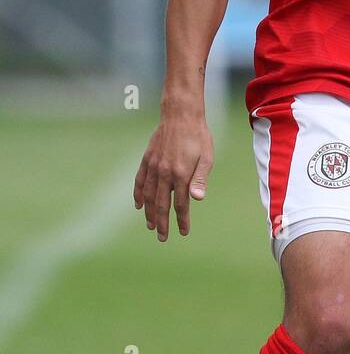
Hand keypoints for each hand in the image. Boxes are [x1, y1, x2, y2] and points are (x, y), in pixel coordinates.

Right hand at [133, 110, 213, 240]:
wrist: (181, 115)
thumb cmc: (199, 137)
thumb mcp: (207, 158)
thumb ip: (200, 179)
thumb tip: (197, 200)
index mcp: (181, 174)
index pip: (180, 204)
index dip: (181, 220)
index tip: (183, 232)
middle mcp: (164, 172)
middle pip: (162, 204)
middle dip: (162, 223)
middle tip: (162, 238)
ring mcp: (154, 166)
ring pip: (149, 195)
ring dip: (149, 213)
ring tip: (150, 226)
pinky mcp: (147, 159)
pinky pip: (139, 181)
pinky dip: (138, 195)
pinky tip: (139, 205)